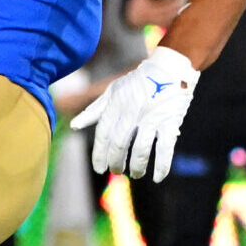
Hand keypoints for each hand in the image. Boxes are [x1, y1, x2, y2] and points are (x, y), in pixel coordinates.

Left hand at [70, 45, 198, 179]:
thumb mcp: (112, 91)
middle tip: (116, 171)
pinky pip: (165, 147)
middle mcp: (132, 112)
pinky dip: (162, 165)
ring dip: (137, 166)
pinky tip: (158, 177)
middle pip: (120, 143)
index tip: (99, 168)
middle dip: (116, 162)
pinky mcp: (170, 121)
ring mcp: (152, 117)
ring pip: (141, 148)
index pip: (103, 134)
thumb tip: (74, 126)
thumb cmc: (138, 82)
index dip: (99, 153)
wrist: (170, 68)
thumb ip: (94, 110)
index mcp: (116, 105)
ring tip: (135, 174)